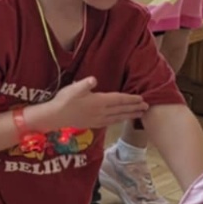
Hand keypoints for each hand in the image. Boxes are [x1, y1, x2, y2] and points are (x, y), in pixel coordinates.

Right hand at [30, 76, 146, 132]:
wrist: (55, 116)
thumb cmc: (64, 100)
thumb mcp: (73, 89)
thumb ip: (85, 84)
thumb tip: (94, 79)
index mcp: (98, 101)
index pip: (119, 99)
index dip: (131, 99)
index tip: (142, 98)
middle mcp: (101, 111)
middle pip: (121, 109)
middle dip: (135, 108)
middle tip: (147, 107)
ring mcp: (98, 119)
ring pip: (118, 117)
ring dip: (129, 115)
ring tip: (139, 114)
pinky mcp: (94, 124)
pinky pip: (111, 122)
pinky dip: (119, 120)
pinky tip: (121, 120)